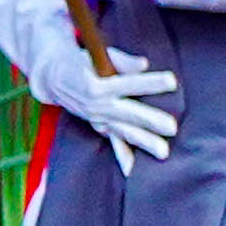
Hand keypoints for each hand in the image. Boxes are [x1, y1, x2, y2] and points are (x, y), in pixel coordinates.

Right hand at [24, 32, 180, 163]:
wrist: (53, 79)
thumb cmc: (81, 62)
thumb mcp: (98, 56)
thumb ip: (123, 62)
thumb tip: (143, 64)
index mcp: (98, 84)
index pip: (129, 83)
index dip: (150, 82)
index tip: (172, 81)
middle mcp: (98, 105)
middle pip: (128, 113)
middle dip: (150, 121)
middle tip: (172, 127)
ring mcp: (98, 118)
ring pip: (124, 132)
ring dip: (144, 142)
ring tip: (163, 153)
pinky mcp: (99, 125)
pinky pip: (113, 142)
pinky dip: (124, 156)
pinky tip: (134, 170)